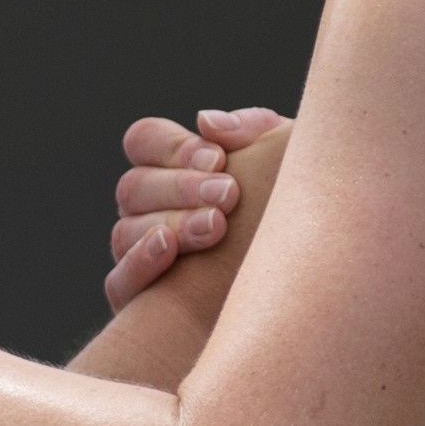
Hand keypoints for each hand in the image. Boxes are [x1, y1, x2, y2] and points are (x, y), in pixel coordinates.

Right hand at [104, 107, 286, 310]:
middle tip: (229, 195)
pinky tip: (168, 250)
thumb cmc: (293, 220)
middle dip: (181, 187)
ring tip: (216, 227)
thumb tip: (208, 122)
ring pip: (125, 232)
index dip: (172, 147)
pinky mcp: (139, 303)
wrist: (305, 295)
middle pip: (134, 186)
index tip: (218, 159)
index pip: (144, 141)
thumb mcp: (282, 166)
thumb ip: (252, 133)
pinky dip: (138, 264)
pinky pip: (119, 282)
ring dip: (170, 224)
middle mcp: (146, 211)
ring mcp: (138, 256)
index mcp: (169, 171)